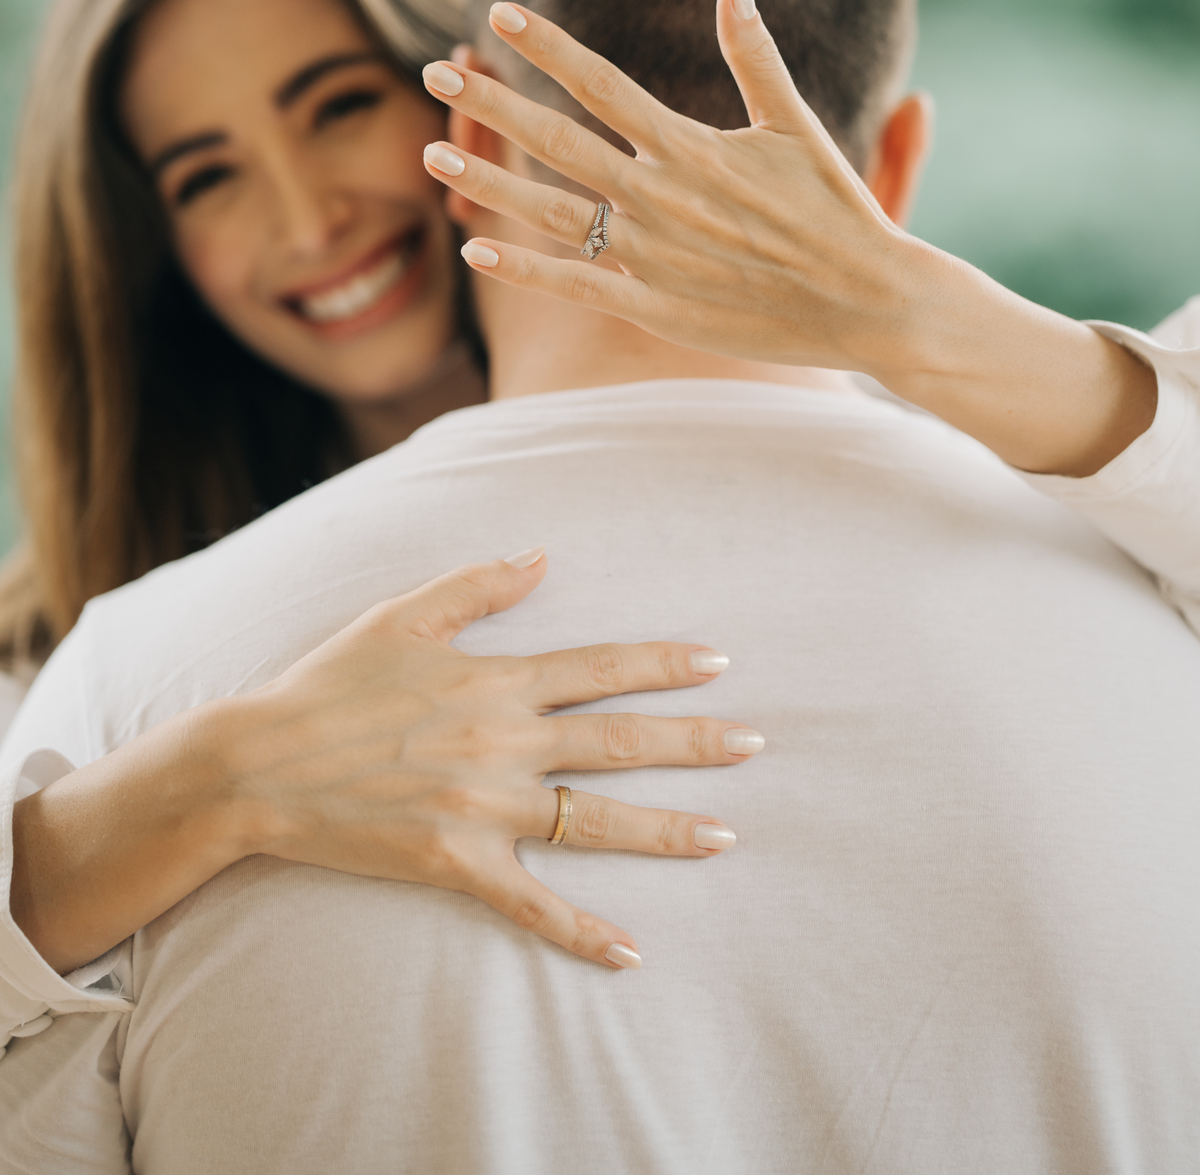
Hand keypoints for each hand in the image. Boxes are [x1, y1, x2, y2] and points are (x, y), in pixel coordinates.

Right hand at [224, 552, 758, 969]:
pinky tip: (631, 951)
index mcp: (495, 679)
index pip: (601, 667)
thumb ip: (479, 584)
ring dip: (667, 829)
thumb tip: (543, 555)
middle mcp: (503, 742)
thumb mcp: (404, 615)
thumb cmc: (330, 683)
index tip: (719, 663)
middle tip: (755, 743)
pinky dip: (584, 933)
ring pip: (596, 821)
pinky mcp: (458, 864)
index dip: (664, 664)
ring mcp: (485, 808)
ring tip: (725, 834)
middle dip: (695, 741)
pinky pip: (534, 906)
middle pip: (620, 742)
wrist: (260, 765)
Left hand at [422, 0, 915, 374]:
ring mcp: (652, 255)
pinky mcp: (656, 306)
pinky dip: (522, 267)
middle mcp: (661, 196)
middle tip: (431, 70)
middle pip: (555, 141)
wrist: (869, 304)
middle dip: (490, 105)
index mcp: (692, 146)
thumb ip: (756, 55)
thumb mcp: (797, 126)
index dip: (546, 47)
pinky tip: (475, 247)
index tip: (499, 15)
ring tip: (430, 152)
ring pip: (548, 212)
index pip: (601, 84)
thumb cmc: (836, 212)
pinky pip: (574, 284)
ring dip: (485, 182)